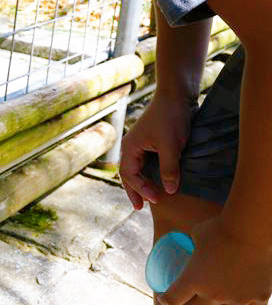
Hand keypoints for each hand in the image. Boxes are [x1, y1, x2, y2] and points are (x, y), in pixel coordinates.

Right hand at [118, 92, 191, 208]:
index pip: (129, 175)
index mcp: (130, 147)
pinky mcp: (152, 142)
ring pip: (137, 168)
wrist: (177, 96)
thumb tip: (168, 191)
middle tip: (140, 207)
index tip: (155, 199)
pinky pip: (147, 162)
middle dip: (134, 190)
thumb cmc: (171, 118)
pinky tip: (158, 180)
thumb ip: (169, 169)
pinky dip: (149, 174)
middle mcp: (131, 146)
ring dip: (142, 183)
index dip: (140, 189)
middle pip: (128, 174)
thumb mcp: (171, 146)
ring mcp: (141, 144)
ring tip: (148, 197)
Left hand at [158, 215, 271, 304]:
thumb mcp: (197, 233)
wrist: (252, 230)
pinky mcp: (259, 296)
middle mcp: (214, 293)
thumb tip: (192, 240)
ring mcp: (238, 298)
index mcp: (193, 279)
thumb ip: (193, 243)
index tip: (163, 298)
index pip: (172, 299)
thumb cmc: (220, 227)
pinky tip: (244, 301)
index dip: (165, 300)